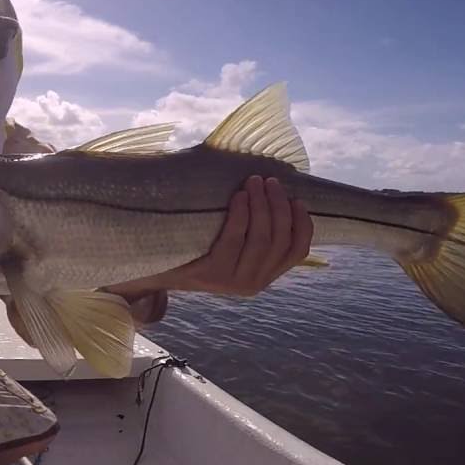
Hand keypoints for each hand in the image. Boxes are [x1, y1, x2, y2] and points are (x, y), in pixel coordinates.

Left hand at [180, 175, 312, 296]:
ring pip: (261, 239)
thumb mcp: (234, 248)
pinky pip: (234, 239)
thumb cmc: (199, 249)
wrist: (161, 271)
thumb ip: (256, 232)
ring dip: (262, 206)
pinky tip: (239, 197)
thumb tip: (277, 194)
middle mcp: (253, 283)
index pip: (297, 252)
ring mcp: (233, 281)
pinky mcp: (213, 274)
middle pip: (279, 240)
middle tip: (270, 182)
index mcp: (265, 276)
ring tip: (255, 182)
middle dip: (279, 206)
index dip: (303, 224)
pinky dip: (240, 215)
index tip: (297, 199)